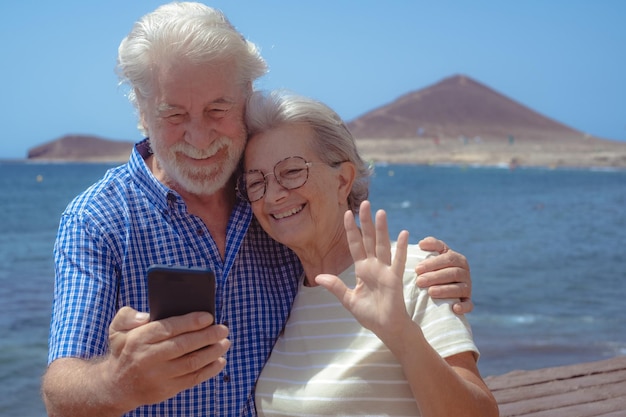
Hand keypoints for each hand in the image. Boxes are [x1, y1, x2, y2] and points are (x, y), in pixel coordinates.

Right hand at [104, 307, 229, 408]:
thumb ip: (128, 315)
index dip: (191, 321)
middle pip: (184, 345)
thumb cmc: (124, 350)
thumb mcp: (117, 329)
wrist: (116, 387)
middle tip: (223, 329)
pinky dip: (210, 370)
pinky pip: (193, 379)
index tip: (209, 316)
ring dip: (213, 352)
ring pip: (192, 362)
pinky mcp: (167, 390)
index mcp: (139, 339)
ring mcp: (159, 376)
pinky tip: (220, 360)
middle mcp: (149, 358)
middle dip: (208, 336)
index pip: (169, 328)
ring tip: (225, 342)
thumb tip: (146, 315)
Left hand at [315, 200, 412, 340]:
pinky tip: (404, 233)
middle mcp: (374, 266)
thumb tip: (319, 277)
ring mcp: (385, 271)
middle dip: (366, 222)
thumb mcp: (348, 300)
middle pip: (369, 240)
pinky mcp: (395, 279)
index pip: (355, 245)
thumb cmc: (370, 314)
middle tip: (365, 203)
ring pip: (382, 246)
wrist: (386, 328)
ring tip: (381, 212)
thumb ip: (336, 286)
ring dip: (382, 230)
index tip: (347, 213)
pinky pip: (399, 261)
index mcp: (362, 270)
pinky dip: (402, 248)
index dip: (351, 230)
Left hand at [415, 237, 472, 313]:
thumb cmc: (435, 267)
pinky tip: (454, 308)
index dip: (433, 263)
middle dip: (435, 277)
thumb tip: (422, 243)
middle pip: (453, 273)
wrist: (441, 287)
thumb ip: (432, 244)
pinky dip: (463, 306)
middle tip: (419, 281)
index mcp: (458, 259)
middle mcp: (465, 272)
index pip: (448, 258)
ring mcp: (467, 287)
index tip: (417, 269)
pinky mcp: (467, 301)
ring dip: (445, 290)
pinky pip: (468, 304)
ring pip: (459, 288)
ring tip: (430, 292)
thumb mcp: (435, 254)